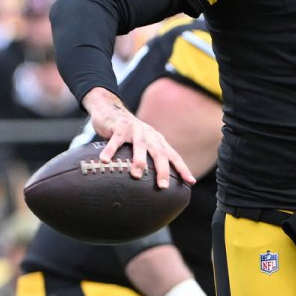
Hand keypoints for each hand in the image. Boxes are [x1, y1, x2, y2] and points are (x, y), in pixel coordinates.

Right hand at [82, 87, 196, 187]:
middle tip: (163, 186)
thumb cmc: (128, 134)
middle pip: (159, 153)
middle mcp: (149, 135)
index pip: (173, 156)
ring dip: (139, 160)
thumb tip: (154, 183)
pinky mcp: (119, 127)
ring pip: (140, 146)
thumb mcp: (142, 144)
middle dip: (163, 170)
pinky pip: (115, 140)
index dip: (182, 168)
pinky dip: (110, 150)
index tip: (191, 181)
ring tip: (136, 175)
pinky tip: (105, 160)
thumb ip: (148, 159)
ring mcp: (135, 130)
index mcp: (157, 140)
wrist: (111, 109)